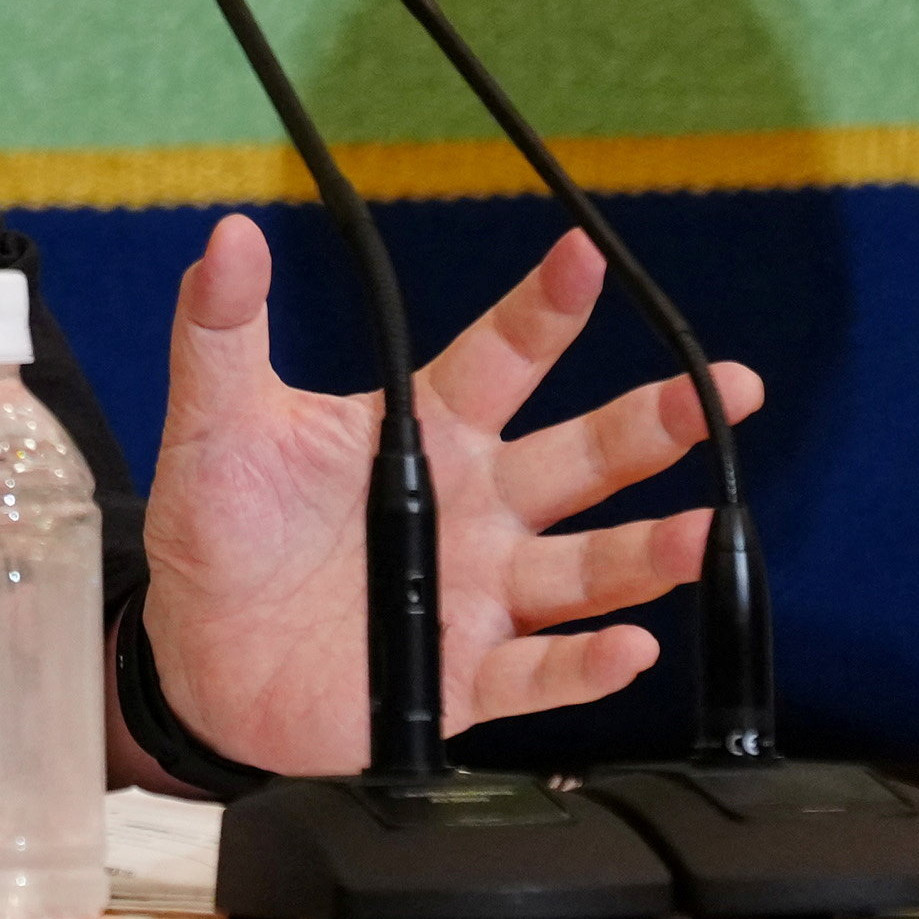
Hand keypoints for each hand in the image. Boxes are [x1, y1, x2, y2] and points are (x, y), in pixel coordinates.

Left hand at [140, 216, 760, 774]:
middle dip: (651, 424)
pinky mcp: (463, 682)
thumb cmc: (218, 529)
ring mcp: (479, 596)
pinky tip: (631, 647)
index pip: (500, 358)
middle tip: (724, 387)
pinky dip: (587, 667)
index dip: (543, 310)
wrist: (194, 655)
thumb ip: (221, 330)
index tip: (584, 257)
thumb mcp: (213, 424)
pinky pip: (539, 673)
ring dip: (648, 552)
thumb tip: (231, 236)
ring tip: (700, 532)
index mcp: (423, 433)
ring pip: (585, 569)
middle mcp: (473, 510)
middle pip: (579, 460)